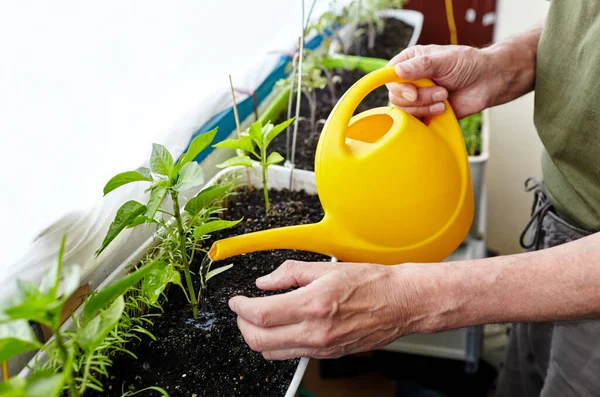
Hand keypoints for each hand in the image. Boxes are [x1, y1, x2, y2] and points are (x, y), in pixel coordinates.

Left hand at [228, 260, 424, 359]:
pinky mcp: (329, 355)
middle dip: (243, 326)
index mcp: (313, 305)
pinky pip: (293, 354)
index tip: (236, 301)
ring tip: (260, 319)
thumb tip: (264, 282)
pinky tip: (284, 326)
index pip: (261, 315)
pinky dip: (279, 343)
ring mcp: (323, 348)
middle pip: (260, 341)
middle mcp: (316, 332)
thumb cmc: (372, 282)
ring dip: (258, 337)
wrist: (402, 302)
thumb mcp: (326, 268)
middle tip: (242, 311)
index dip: (240, 308)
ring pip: (273, 353)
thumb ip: (290, 274)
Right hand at [386, 45, 497, 118]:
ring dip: (426, 107)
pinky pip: (414, 121)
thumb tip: (397, 71)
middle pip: (396, 97)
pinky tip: (443, 110)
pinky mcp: (425, 112)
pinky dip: (428, 117)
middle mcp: (410, 80)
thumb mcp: (445, 60)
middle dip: (419, 98)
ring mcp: (417, 97)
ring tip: (445, 98)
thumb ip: (421, 65)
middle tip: (441, 92)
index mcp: (410, 62)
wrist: (488, 81)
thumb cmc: (468, 64)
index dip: (397, 87)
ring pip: (405, 111)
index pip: (388, 76)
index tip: (413, 92)